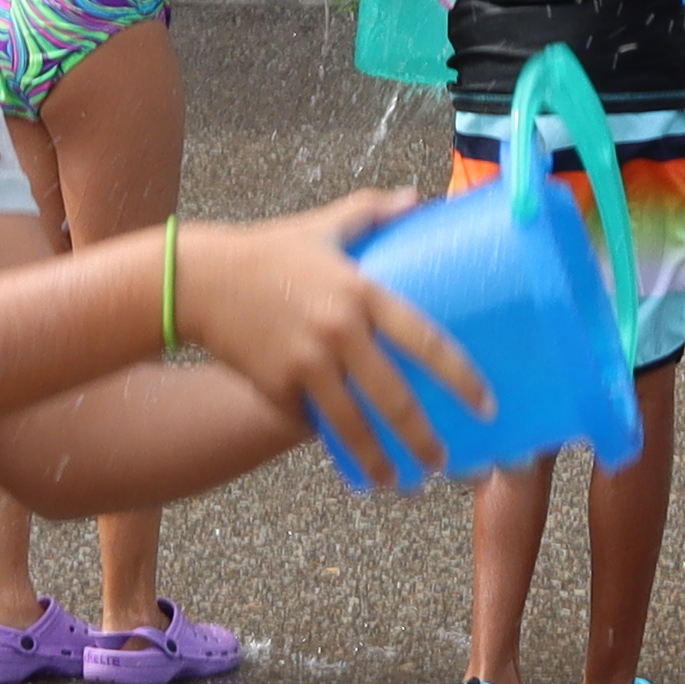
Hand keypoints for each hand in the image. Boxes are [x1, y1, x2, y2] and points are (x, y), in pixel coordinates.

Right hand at [172, 195, 489, 471]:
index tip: (486, 405)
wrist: (198, 280)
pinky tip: (349, 462)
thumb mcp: (323, 226)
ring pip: (353, 427)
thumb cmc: (269, 251)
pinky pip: (311, 422)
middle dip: (424, 440)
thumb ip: (373, 211)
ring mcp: (306, 364)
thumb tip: (419, 200)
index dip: (461, 378)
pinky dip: (330, 442)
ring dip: (380, 462)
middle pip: (395, 400)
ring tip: (399, 484)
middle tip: (443, 462)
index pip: (426, 341)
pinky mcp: (277, 387)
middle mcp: (339, 332)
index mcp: (362, 292)